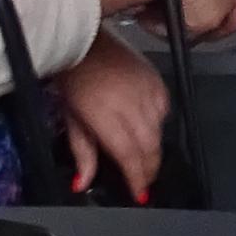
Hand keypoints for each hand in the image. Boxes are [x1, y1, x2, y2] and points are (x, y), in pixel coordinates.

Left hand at [52, 38, 170, 199]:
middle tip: (143, 182)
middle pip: (150, 147)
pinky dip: (158, 123)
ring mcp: (147, 91)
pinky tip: (147, 127)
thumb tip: (83, 183)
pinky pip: (164, 110)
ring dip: (153, 149)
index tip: (138, 193)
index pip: (130, 155)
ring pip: (160, 131)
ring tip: (144, 158)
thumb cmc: (75, 80)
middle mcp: (131, 104)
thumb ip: (82, 153)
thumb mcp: (71, 119)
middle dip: (149, 170)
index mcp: (106, 116)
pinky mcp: (157, 81)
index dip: (137, 178)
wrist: (88, 42)